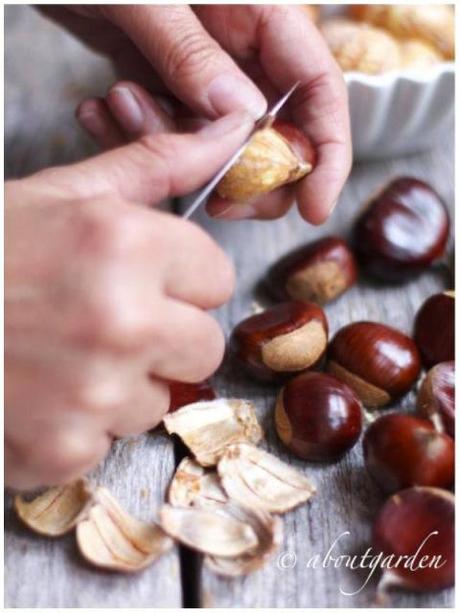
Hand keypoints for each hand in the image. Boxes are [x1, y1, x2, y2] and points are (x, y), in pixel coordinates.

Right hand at [5, 112, 251, 489]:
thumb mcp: (64, 193)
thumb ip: (157, 165)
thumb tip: (232, 131)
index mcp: (127, 246)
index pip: (218, 280)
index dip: (183, 279)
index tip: (148, 278)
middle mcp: (123, 323)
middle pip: (204, 347)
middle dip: (167, 336)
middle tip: (110, 320)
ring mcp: (94, 396)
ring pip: (159, 400)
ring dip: (123, 384)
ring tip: (64, 357)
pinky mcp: (63, 450)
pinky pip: (110, 441)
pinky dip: (80, 425)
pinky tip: (38, 394)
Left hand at [39, 5, 350, 222]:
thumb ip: (192, 53)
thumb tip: (244, 117)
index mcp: (258, 10)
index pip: (318, 86)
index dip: (327, 150)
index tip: (315, 204)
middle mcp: (238, 48)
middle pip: (279, 131)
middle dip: (249, 174)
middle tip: (217, 195)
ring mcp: (201, 72)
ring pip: (217, 144)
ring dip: (171, 147)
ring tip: (122, 103)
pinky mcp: (165, 87)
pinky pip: (172, 135)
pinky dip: (141, 137)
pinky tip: (103, 109)